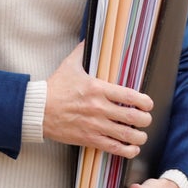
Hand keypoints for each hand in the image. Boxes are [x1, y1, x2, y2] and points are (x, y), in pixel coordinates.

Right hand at [43, 42, 152, 157]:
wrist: (38, 109)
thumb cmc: (55, 87)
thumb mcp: (70, 65)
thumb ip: (83, 51)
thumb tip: (89, 37)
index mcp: (97, 89)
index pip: (129, 96)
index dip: (144, 102)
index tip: (148, 104)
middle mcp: (99, 108)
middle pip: (132, 117)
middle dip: (145, 120)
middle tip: (146, 120)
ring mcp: (94, 125)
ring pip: (125, 134)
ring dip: (139, 137)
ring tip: (141, 136)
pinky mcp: (88, 139)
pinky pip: (112, 147)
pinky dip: (126, 150)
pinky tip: (132, 149)